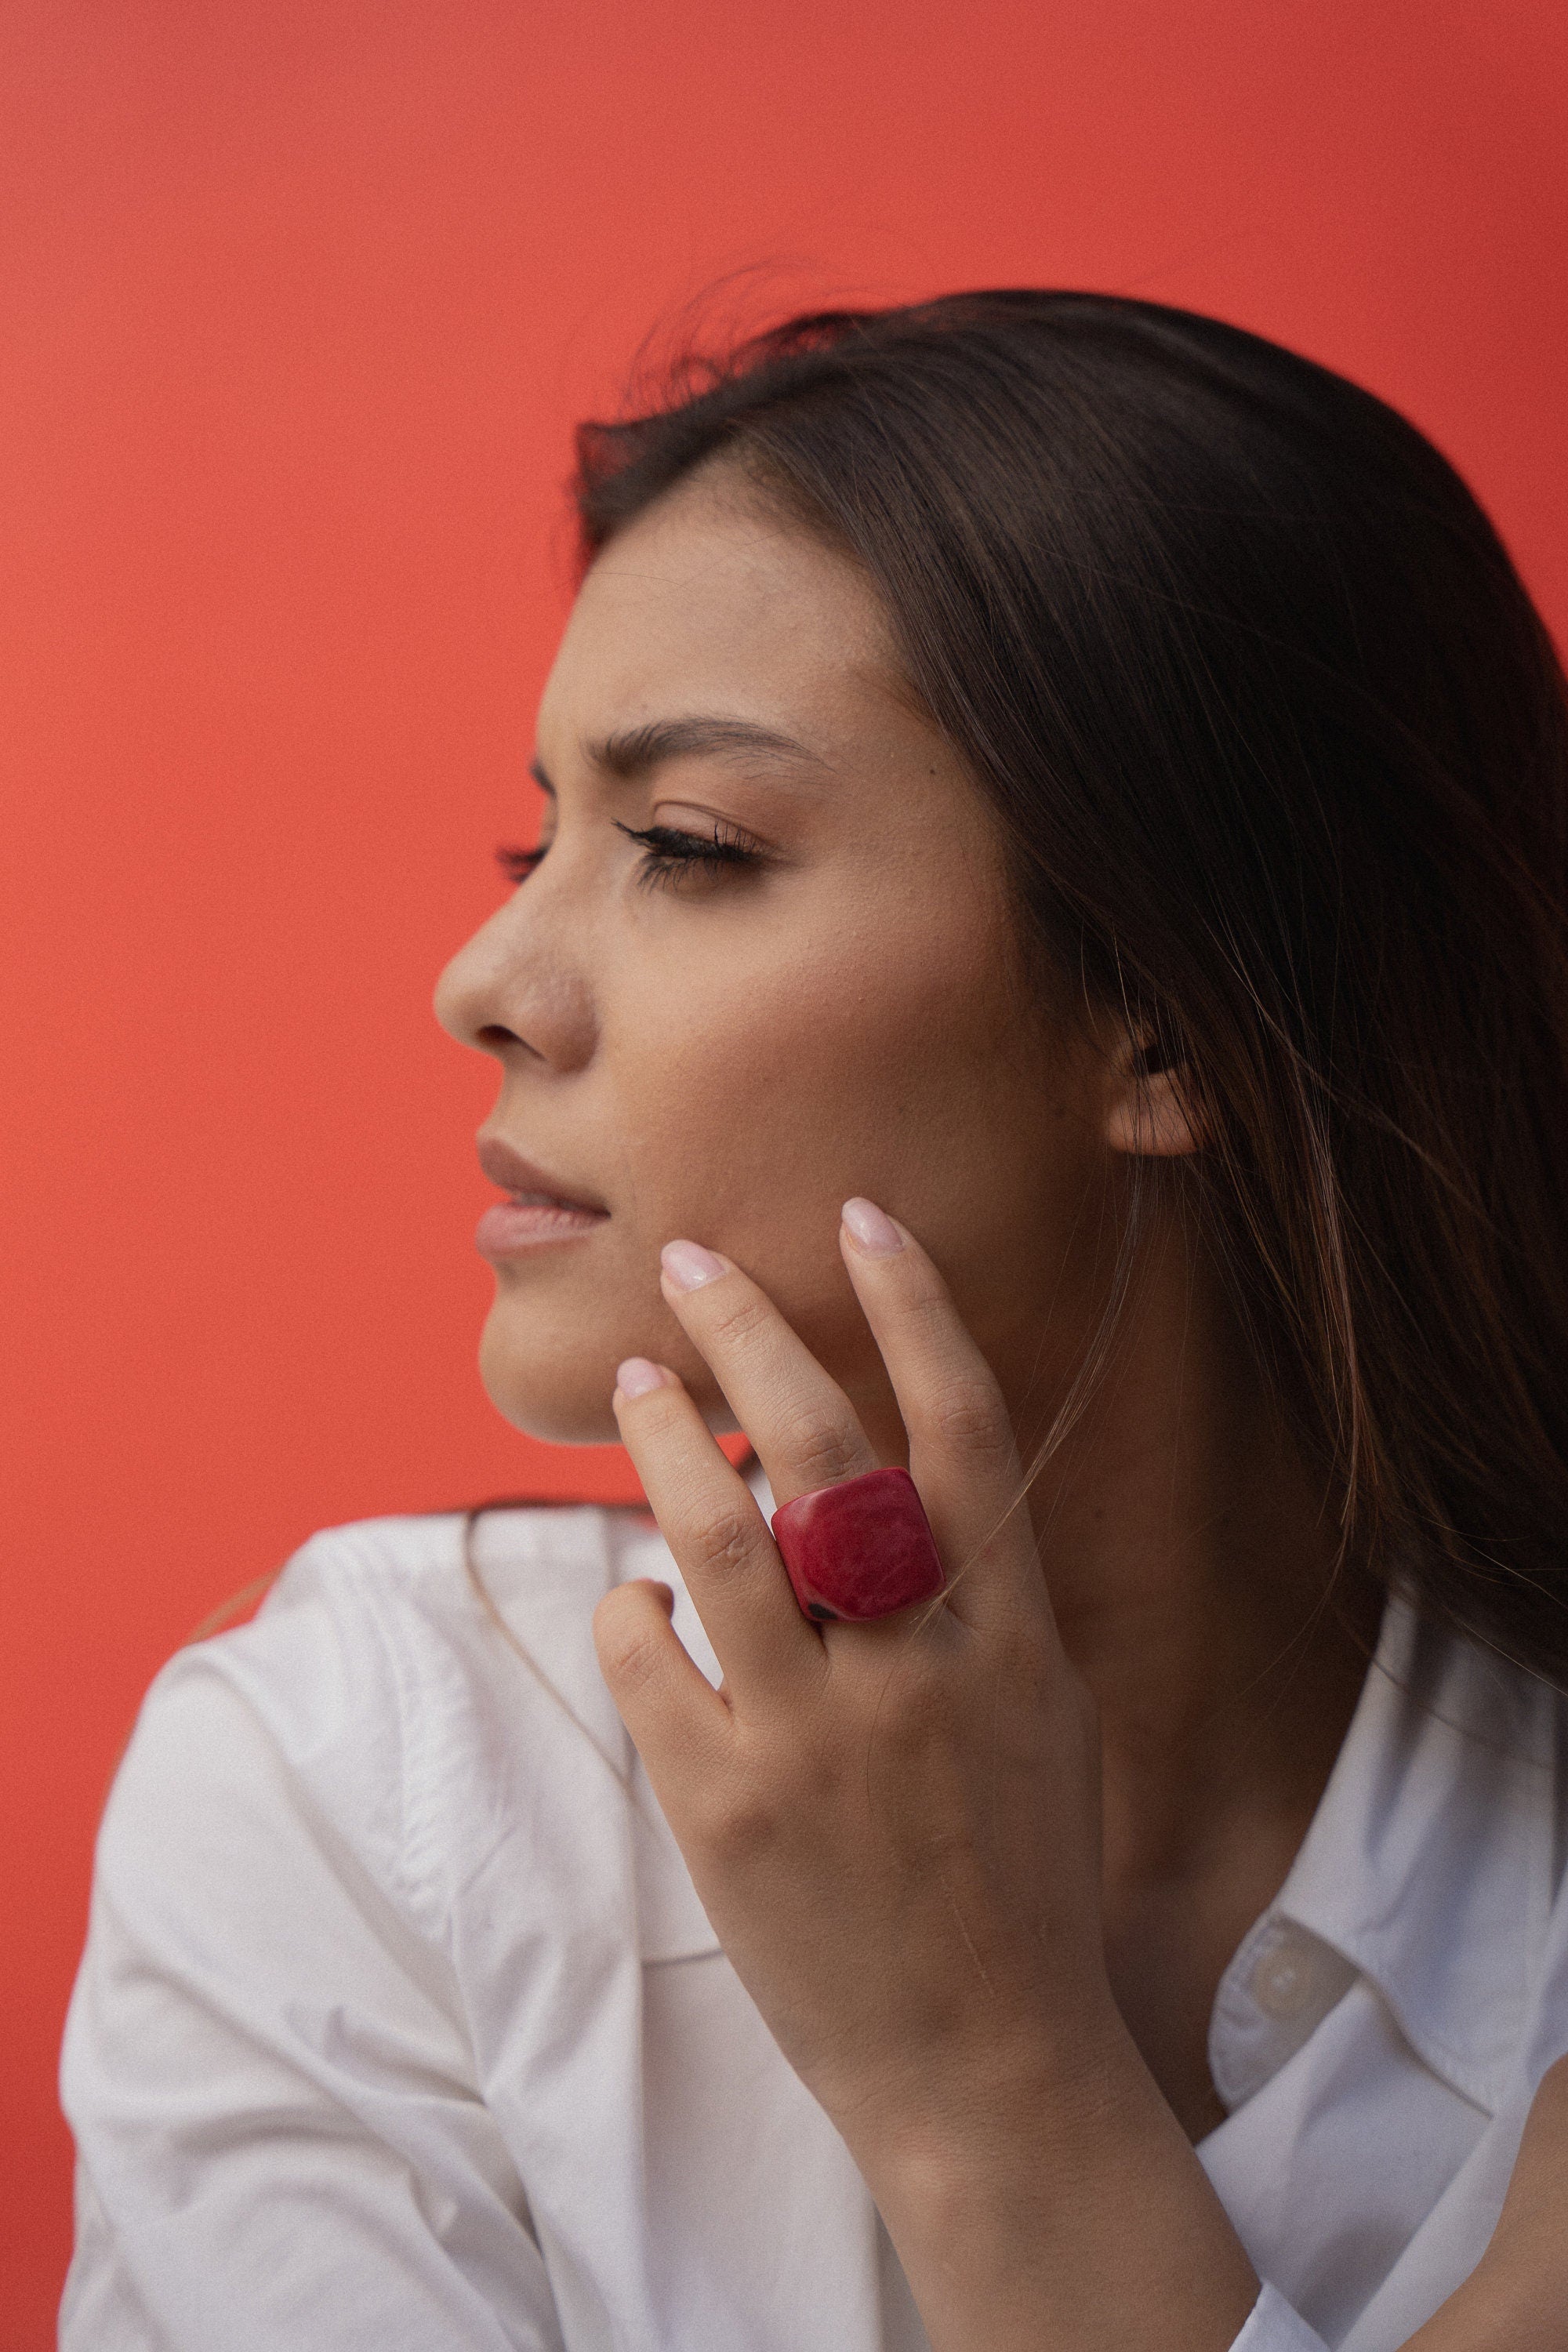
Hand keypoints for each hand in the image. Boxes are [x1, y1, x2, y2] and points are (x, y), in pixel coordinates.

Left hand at [593, 1199, 1115, 2153]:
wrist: (986, 2065)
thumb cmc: (1017, 1876)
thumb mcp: (1043, 1717)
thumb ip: (980, 1598)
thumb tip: (896, 1483)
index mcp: (1008, 1633)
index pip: (963, 1429)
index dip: (913, 1307)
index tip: (863, 1216)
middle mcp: (916, 1665)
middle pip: (822, 1446)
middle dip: (750, 1331)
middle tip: (693, 1261)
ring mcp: (814, 1737)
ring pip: (714, 1532)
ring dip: (660, 1439)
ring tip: (634, 1382)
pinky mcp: (723, 1809)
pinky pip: (649, 1655)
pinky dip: (634, 1605)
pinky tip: (641, 1597)